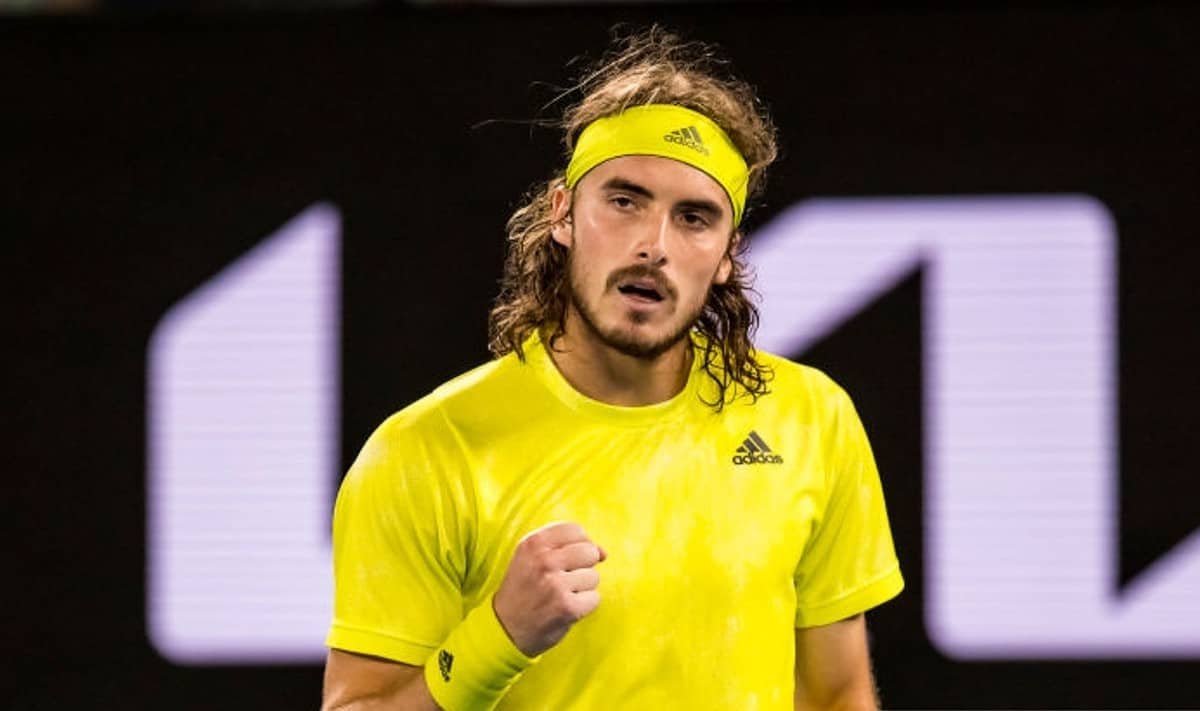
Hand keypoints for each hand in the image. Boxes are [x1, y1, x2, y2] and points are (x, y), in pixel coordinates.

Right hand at [492, 521, 606, 656]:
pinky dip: (584, 606)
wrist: (505, 628)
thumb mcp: (532, 557)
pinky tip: (566, 608)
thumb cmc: (524, 589)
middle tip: (565, 579)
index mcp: (533, 543)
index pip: (575, 530)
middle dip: (584, 566)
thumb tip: (603, 552)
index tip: (570, 558)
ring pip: (593, 576)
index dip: (580, 543)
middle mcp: (544, 560)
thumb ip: (565, 546)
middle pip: (589, 551)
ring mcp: (556, 584)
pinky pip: (594, 598)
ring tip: (562, 595)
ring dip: (583, 588)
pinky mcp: (567, 607)